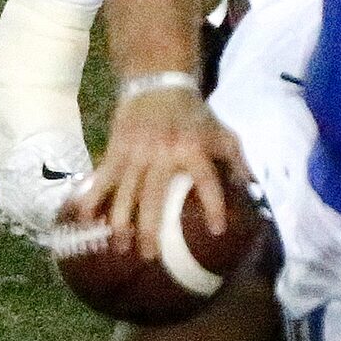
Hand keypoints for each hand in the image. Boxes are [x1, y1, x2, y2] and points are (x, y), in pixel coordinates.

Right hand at [76, 87, 249, 259]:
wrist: (158, 83)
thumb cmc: (194, 115)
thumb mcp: (223, 133)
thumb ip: (238, 162)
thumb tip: (253, 191)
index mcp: (193, 149)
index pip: (207, 181)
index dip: (214, 205)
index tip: (217, 230)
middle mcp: (163, 153)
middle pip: (154, 196)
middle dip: (149, 229)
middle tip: (149, 257)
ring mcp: (136, 151)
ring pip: (126, 191)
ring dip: (121, 221)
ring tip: (120, 247)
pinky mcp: (117, 148)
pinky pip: (104, 176)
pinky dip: (94, 196)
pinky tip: (87, 217)